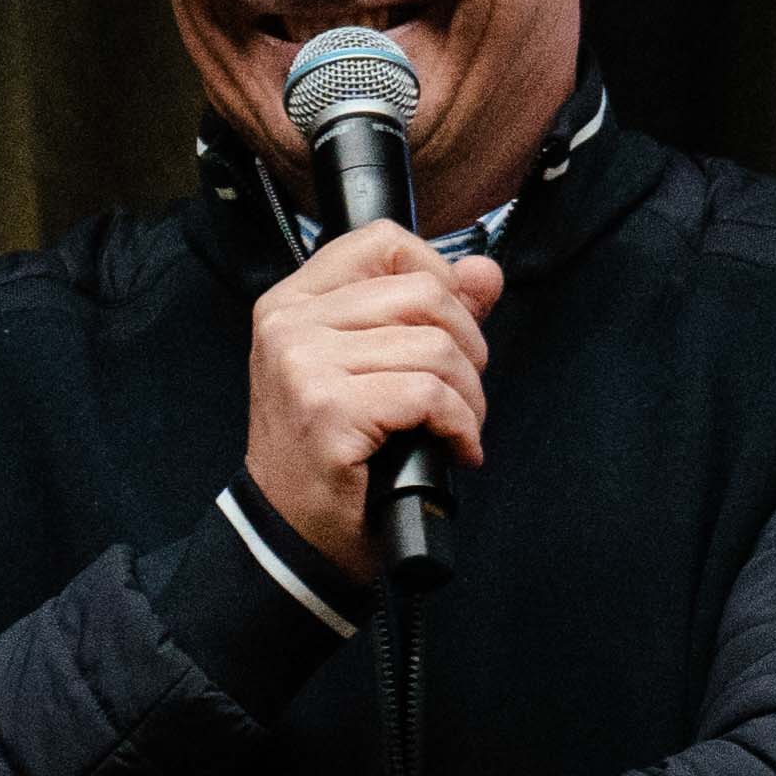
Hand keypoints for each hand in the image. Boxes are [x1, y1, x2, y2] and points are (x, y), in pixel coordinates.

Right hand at [246, 224, 501, 579]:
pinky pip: (430, 394)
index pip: (382, 242)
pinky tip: (453, 449)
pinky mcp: (328, 409)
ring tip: (455, 428)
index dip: (438, 276)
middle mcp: (290, 323)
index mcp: (294, 301)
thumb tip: (485, 271)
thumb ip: (430, 312)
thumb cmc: (333, 455)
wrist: (293, 533)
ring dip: (468, 398)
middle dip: (467, 348)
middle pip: (424, 294)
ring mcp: (304, 363)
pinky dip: (460, 426)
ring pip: (435, 347)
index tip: (449, 327)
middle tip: (460, 394)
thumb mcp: (373, 369)